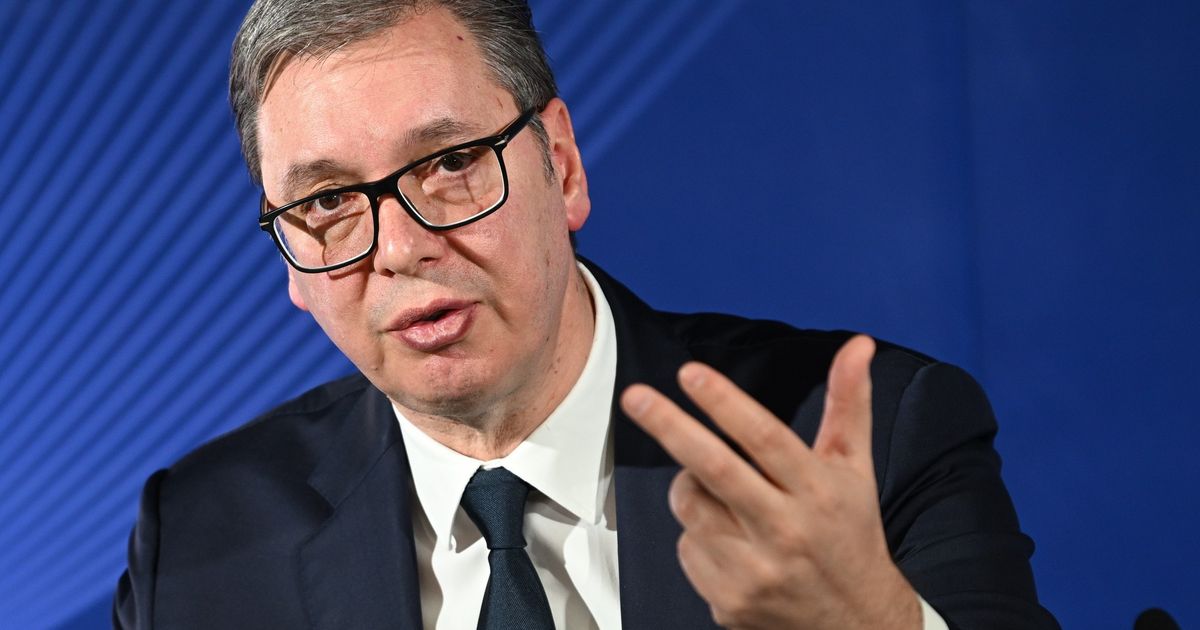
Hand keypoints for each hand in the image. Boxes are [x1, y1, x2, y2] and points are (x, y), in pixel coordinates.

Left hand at [620, 335, 920, 628]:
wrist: (856, 623)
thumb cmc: (850, 533)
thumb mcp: (855, 468)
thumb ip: (849, 403)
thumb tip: (858, 344)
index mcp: (818, 491)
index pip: (765, 439)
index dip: (724, 403)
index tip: (691, 374)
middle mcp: (786, 530)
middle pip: (715, 470)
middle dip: (670, 427)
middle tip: (636, 397)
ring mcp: (754, 570)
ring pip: (690, 506)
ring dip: (691, 486)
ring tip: (723, 491)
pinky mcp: (729, 600)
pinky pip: (686, 547)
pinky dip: (697, 534)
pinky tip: (731, 541)